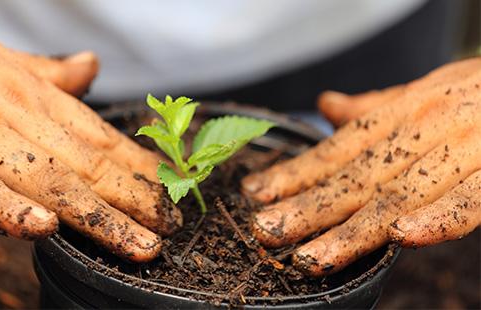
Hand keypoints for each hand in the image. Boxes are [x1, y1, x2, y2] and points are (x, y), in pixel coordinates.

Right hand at [0, 33, 181, 261]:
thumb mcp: (5, 61)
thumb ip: (49, 74)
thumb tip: (90, 65)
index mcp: (35, 95)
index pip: (102, 136)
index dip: (141, 167)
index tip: (172, 192)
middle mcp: (17, 113)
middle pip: (90, 163)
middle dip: (136, 200)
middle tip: (170, 228)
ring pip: (52, 180)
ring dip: (100, 217)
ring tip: (139, 245)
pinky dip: (9, 208)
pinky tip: (45, 229)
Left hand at [242, 58, 480, 275]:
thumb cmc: (480, 92)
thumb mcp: (423, 92)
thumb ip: (375, 108)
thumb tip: (326, 106)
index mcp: (405, 109)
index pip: (340, 148)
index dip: (296, 173)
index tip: (257, 193)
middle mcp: (427, 125)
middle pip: (357, 177)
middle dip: (308, 208)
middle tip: (264, 232)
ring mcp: (465, 148)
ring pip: (400, 195)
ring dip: (353, 230)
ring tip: (310, 258)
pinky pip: (470, 200)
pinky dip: (439, 218)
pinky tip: (403, 237)